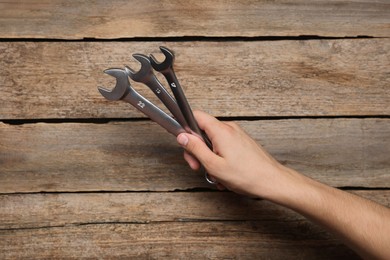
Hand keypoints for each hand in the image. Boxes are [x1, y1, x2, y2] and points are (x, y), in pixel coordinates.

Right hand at [177, 110, 291, 198]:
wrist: (272, 181)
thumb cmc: (247, 175)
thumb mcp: (213, 165)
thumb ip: (195, 149)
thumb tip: (183, 137)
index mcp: (221, 131)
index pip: (196, 116)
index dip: (186, 128)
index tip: (184, 143)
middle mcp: (229, 128)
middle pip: (203, 132)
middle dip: (197, 150)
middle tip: (198, 166)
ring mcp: (237, 135)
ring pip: (213, 142)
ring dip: (209, 158)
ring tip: (215, 174)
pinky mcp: (242, 142)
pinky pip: (223, 147)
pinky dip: (219, 159)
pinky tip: (223, 174)